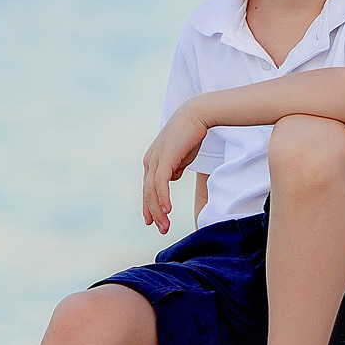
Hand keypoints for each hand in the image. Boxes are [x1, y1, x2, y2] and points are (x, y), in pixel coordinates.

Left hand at [141, 103, 209, 232]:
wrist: (197, 115)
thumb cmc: (191, 134)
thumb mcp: (180, 156)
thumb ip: (174, 168)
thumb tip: (172, 177)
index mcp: (152, 161)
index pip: (148, 189)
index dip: (150, 206)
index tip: (154, 221)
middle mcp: (150, 161)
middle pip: (148, 193)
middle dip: (153, 213)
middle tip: (161, 229)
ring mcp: (155, 160)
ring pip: (153, 191)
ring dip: (158, 210)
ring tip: (165, 225)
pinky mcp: (164, 159)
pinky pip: (160, 183)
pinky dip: (163, 198)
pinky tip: (167, 210)